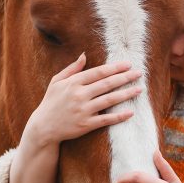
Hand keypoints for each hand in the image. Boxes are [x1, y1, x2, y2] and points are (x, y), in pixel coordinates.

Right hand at [23, 52, 143, 147]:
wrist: (43, 127)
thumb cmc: (51, 102)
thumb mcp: (57, 82)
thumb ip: (72, 69)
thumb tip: (84, 55)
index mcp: (73, 83)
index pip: (98, 72)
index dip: (114, 68)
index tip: (128, 64)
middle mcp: (79, 95)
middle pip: (107, 84)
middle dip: (125, 78)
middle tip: (139, 73)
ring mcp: (83, 110)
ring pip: (109, 100)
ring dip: (126, 94)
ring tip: (139, 89)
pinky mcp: (86, 125)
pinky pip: (106, 119)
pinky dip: (119, 116)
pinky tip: (131, 112)